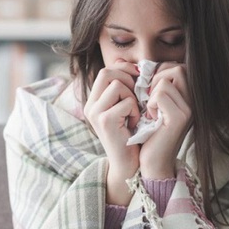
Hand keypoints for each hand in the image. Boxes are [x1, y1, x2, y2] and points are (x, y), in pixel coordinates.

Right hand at [84, 60, 139, 204]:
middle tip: (137, 96)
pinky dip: (135, 111)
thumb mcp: (125, 107)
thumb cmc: (131, 135)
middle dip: (128, 80)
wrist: (128, 164)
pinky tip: (134, 124)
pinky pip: (126, 102)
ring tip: (134, 113)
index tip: (138, 78)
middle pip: (108, 72)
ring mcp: (95, 113)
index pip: (106, 70)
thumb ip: (124, 88)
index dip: (124, 69)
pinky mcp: (104, 121)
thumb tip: (131, 64)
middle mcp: (90, 105)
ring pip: (118, 85)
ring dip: (133, 97)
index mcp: (94, 101)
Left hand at [139, 62, 191, 179]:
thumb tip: (131, 64)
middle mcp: (193, 101)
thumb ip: (150, 84)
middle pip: (176, 68)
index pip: (177, 66)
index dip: (159, 73)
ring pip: (166, 80)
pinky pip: (160, 94)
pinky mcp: (180, 118)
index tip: (150, 92)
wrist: (151, 162)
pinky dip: (150, 104)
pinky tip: (152, 118)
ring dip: (152, 94)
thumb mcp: (150, 104)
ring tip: (151, 111)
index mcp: (188, 96)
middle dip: (156, 79)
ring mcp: (189, 109)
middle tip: (149, 98)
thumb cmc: (147, 132)